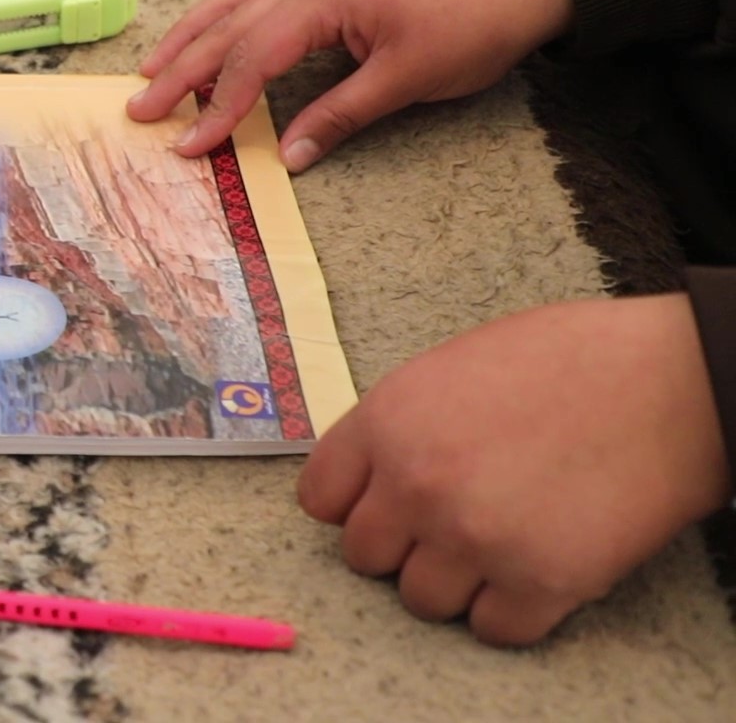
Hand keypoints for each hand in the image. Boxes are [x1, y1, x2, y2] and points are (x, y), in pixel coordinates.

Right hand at [127, 0, 573, 170]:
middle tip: (140, 111)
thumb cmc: (470, 26)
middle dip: (178, 72)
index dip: (216, 107)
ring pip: (230, 5)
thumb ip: (341, 116)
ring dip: (187, 38)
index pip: (251, 58)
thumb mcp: (407, 80)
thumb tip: (289, 158)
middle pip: (226, 29)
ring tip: (149, 70)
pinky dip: (219, 20)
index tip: (189, 146)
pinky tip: (205, 37)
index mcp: (323, 0)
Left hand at [298, 295, 730, 645]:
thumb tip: (372, 474)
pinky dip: (513, 610)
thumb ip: (401, 425)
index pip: (320, 500)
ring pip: (422, 601)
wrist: (670, 382)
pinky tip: (537, 568)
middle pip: (365, 557)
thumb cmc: (568, 359)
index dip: (353, 506)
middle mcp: (417, 485)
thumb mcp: (451, 367)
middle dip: (402, 545)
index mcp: (388, 423)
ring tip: (500, 542)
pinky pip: (494, 629)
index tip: (384, 505)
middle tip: (449, 524)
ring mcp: (475, 539)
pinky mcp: (540, 583)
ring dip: (456, 581)